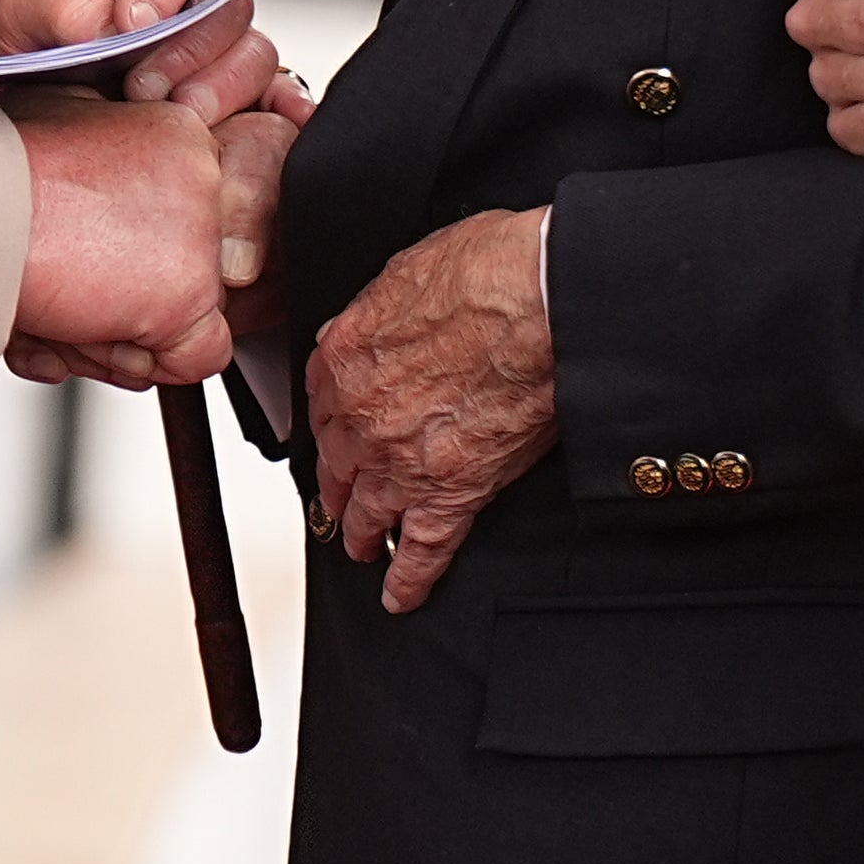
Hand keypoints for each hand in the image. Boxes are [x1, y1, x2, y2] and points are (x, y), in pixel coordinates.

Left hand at [0, 0, 296, 122]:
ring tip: (174, 119)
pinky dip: (282, 112)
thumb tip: (102, 19)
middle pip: (227, 4)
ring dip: (220, 88)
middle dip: (185, 49)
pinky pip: (283, 102)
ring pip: (257, 54)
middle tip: (138, 88)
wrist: (35, 136)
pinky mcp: (242, 107)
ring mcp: (220, 57)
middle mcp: (191, 7)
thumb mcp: (19, 18)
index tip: (134, 23)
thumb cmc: (32, 65)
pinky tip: (262, 130)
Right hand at [7, 91, 225, 387]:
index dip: (143, 255)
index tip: (108, 259)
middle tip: (75, 294)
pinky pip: (196, 358)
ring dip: (121, 337)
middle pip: (194, 269)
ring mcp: (203, 231)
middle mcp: (203, 171)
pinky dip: (134, 365)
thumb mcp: (57, 129)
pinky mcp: (191, 290)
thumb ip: (107, 156)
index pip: (195, 215)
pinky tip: (77, 335)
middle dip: (133, 304)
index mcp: (177, 129)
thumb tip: (118, 191)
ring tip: (62, 309)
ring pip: (190, 318)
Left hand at [309, 207, 556, 612]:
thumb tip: (376, 317)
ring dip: (361, 535)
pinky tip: (401, 596)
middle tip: (340, 500)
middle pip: (336, 465)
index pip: (320, 405)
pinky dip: (409, 580)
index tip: (334, 436)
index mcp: (346, 357)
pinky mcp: (452, 495)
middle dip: (338, 485)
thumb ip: (378, 306)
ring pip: (367, 514)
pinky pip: (421, 551)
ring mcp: (401, 462)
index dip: (330, 425)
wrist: (542, 302)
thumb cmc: (491, 273)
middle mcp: (361, 417)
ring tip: (363, 548)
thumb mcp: (410, 267)